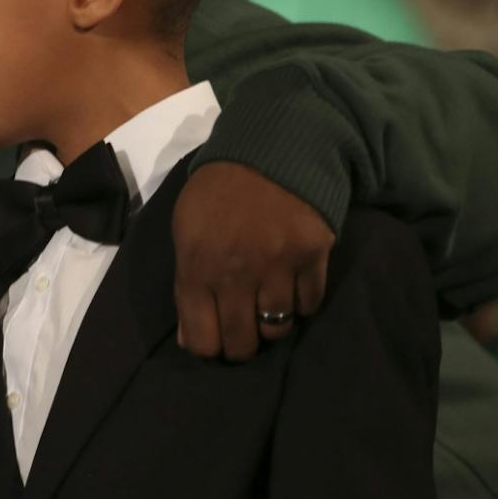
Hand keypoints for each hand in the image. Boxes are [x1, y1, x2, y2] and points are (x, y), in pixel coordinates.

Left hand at [173, 161, 333, 359]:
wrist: (270, 149)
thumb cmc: (218, 192)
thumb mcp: (186, 231)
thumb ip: (185, 283)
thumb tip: (191, 336)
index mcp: (197, 267)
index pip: (201, 340)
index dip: (207, 349)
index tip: (213, 341)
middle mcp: (236, 273)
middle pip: (242, 343)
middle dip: (240, 346)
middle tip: (243, 333)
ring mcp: (277, 266)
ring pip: (278, 329)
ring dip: (271, 325)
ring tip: (266, 308)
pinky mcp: (312, 256)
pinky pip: (309, 304)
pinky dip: (301, 304)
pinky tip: (291, 289)